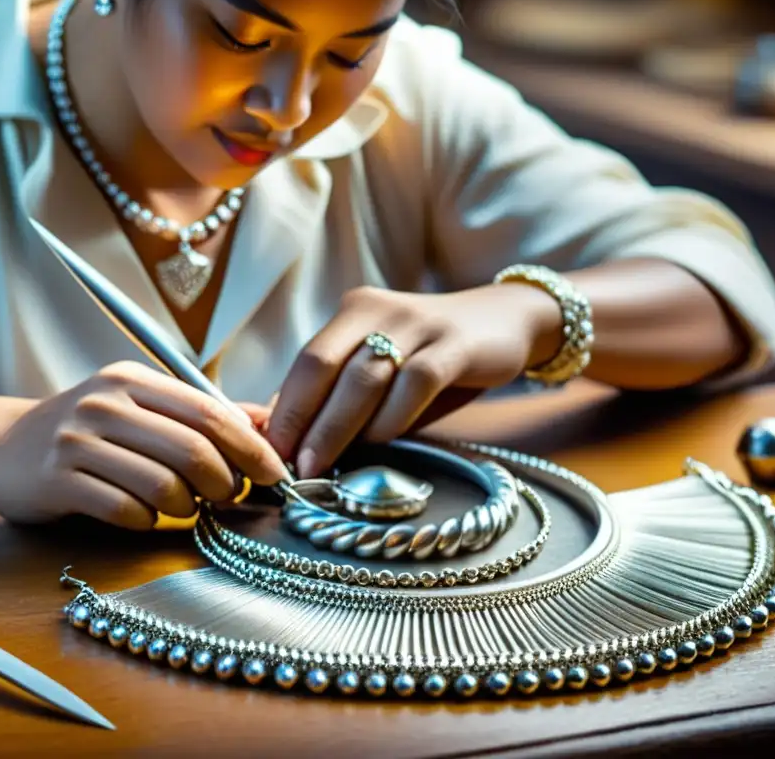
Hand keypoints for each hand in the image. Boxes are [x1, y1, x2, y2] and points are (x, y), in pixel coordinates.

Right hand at [0, 361, 288, 528]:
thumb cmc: (87, 431)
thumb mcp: (140, 407)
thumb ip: (201, 414)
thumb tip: (269, 424)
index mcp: (132, 379)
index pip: (209, 412)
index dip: (250, 447)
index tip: (274, 474)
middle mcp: (104, 403)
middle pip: (192, 449)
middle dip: (225, 482)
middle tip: (230, 497)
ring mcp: (76, 442)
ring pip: (163, 485)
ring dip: (187, 505)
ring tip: (185, 505)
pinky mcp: (57, 482)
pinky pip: (125, 510)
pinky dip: (146, 520)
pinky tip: (143, 514)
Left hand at [266, 283, 557, 476]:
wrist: (506, 321)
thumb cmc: (433, 357)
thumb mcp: (383, 368)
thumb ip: (339, 392)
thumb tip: (282, 429)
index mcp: (355, 312)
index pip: (306, 361)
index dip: (284, 407)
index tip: (269, 451)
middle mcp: (379, 310)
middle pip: (324, 365)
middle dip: (302, 420)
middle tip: (290, 464)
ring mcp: (418, 324)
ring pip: (365, 376)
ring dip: (338, 425)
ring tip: (321, 463)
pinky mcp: (454, 345)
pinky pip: (415, 382)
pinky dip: (392, 416)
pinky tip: (382, 441)